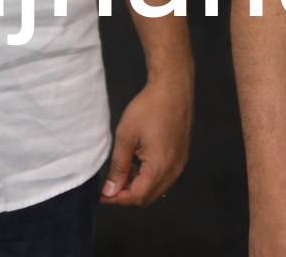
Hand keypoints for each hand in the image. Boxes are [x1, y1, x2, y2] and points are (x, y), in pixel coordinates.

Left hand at [101, 75, 192, 205]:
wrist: (173, 87)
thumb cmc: (149, 107)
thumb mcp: (126, 136)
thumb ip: (119, 166)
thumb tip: (110, 190)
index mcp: (160, 167)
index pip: (137, 197)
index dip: (118, 198)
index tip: (103, 194)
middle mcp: (173, 170)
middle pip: (148, 197)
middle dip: (128, 195)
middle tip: (110, 183)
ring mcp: (180, 163)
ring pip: (157, 188)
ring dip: (139, 186)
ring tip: (123, 171)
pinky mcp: (182, 156)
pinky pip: (165, 177)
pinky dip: (149, 177)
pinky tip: (138, 162)